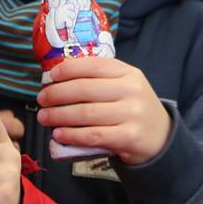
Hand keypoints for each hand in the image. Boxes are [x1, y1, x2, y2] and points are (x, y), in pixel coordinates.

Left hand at [35, 57, 172, 165]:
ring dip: (59, 116)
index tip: (50, 77)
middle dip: (57, 94)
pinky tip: (59, 134)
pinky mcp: (128, 137)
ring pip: (86, 113)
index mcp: (128, 73)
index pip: (93, 66)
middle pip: (85, 89)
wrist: (160, 137)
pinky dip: (72, 135)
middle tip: (42, 100)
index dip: (68, 70)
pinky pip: (93, 135)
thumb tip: (57, 79)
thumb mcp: (125, 87)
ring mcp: (132, 114)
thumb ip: (100, 80)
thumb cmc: (133, 109)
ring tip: (44, 117)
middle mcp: (131, 90)